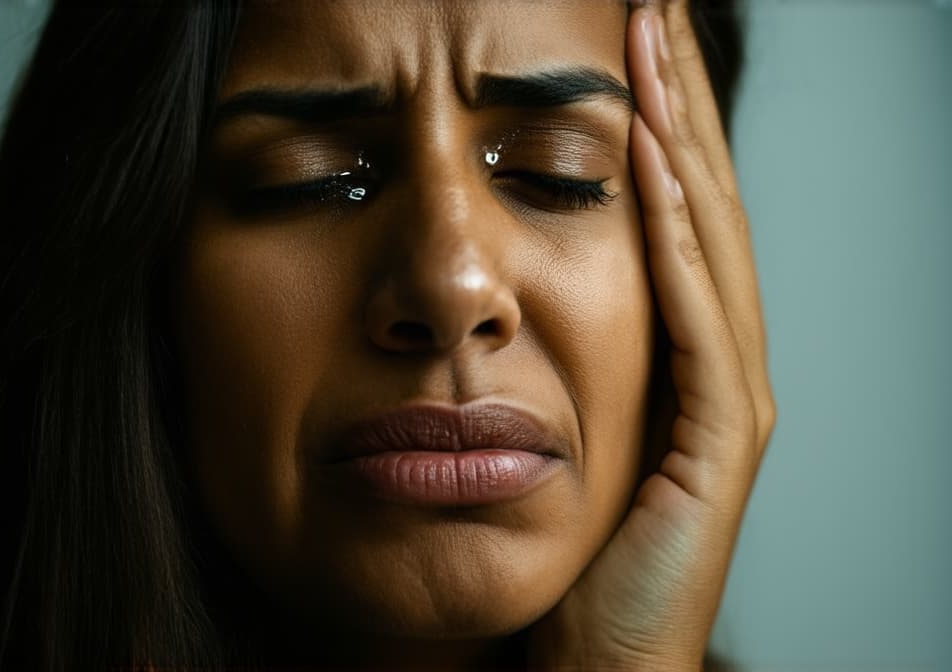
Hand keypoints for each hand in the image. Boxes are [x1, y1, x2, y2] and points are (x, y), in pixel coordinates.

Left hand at [526, 2, 775, 668]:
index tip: (625, 45)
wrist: (600, 659)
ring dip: (679, 135)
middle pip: (699, 205)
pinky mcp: (722, 434)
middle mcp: (721, 357)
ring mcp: (731, 392)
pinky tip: (646, 155)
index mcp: (684, 351)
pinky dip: (673, 228)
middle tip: (654, 10)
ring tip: (654, 43)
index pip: (672, 215)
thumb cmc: (572, 551)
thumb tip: (514, 280)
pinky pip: (698, 309)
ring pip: (708, 237)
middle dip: (677, 102)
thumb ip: (563, 353)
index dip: (655, 125)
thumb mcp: (565, 427)